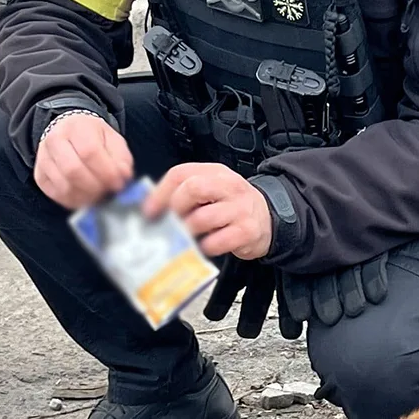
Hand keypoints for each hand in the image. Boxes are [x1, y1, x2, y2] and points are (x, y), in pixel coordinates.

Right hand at [34, 112, 133, 208]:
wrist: (68, 131)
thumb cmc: (94, 138)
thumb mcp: (113, 141)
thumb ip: (121, 160)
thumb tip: (122, 179)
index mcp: (76, 127)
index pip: (89, 152)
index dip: (106, 172)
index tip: (118, 184)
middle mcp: (54, 140)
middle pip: (73, 170)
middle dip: (95, 187)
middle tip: (108, 193)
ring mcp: (43, 159)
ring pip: (64, 186)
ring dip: (86, 197)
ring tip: (100, 196)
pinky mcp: (40, 176)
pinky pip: (57, 195)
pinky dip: (75, 201)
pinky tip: (87, 198)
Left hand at [144, 161, 271, 260]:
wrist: (268, 218)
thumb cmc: (232, 206)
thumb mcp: (212, 191)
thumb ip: (186, 194)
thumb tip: (152, 208)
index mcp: (215, 172)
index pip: (181, 174)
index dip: (160, 193)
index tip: (149, 211)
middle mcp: (229, 186)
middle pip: (193, 188)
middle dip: (176, 208)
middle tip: (170, 223)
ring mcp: (240, 208)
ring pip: (203, 217)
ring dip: (188, 230)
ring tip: (186, 237)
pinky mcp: (247, 231)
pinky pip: (219, 241)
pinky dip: (206, 246)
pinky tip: (204, 246)